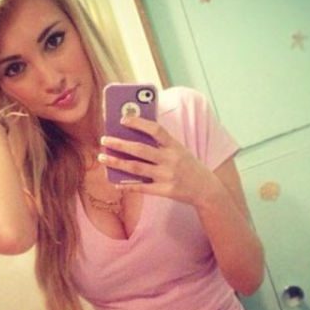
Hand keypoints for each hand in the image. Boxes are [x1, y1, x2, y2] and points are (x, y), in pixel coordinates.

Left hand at [99, 117, 219, 206]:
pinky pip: (141, 187)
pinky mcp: (165, 191)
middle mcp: (171, 159)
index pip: (156, 130)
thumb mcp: (180, 151)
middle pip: (140, 149)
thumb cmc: (188, 167)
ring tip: (103, 157)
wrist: (206, 189)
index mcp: (175, 146)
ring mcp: (167, 176)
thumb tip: (134, 137)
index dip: (138, 123)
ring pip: (136, 168)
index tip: (122, 119)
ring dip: (117, 162)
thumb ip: (161, 145)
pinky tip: (115, 183)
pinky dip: (126, 185)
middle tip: (104, 139)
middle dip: (120, 144)